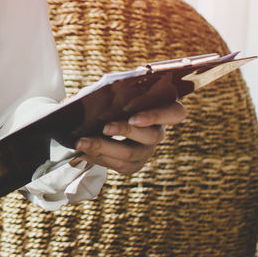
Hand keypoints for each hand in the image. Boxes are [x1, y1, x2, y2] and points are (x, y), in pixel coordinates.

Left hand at [73, 100, 187, 173]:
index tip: (134, 117)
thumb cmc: (107, 100)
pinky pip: (120, 166)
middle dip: (127, 131)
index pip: (175, 113)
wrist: (96, 120)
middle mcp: (158, 131)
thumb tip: (94, 96)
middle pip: (152, 136)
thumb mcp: (108, 91)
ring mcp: (147, 149)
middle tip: (105, 127)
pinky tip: (83, 152)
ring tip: (82, 142)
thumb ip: (108, 91)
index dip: (157, 116)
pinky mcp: (134, 163)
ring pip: (132, 155)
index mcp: (160, 107)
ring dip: (105, 148)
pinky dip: (99, 158)